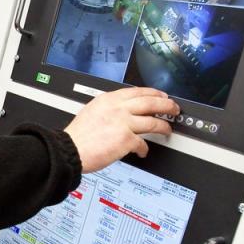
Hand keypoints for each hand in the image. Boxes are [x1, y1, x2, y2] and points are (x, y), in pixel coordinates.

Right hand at [63, 87, 178, 172]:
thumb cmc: (78, 136)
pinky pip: (143, 143)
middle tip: (173, 109)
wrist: (69, 149)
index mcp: (108, 99)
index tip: (161, 97)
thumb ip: (109, 108)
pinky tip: (143, 151)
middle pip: (150, 102)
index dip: (153, 93)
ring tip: (167, 130)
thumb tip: (124, 111)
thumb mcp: (92, 111)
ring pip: (153, 121)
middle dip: (166, 105)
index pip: (137, 91)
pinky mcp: (126, 139)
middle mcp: (117, 108)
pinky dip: (144, 149)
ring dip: (163, 127)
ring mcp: (123, 123)